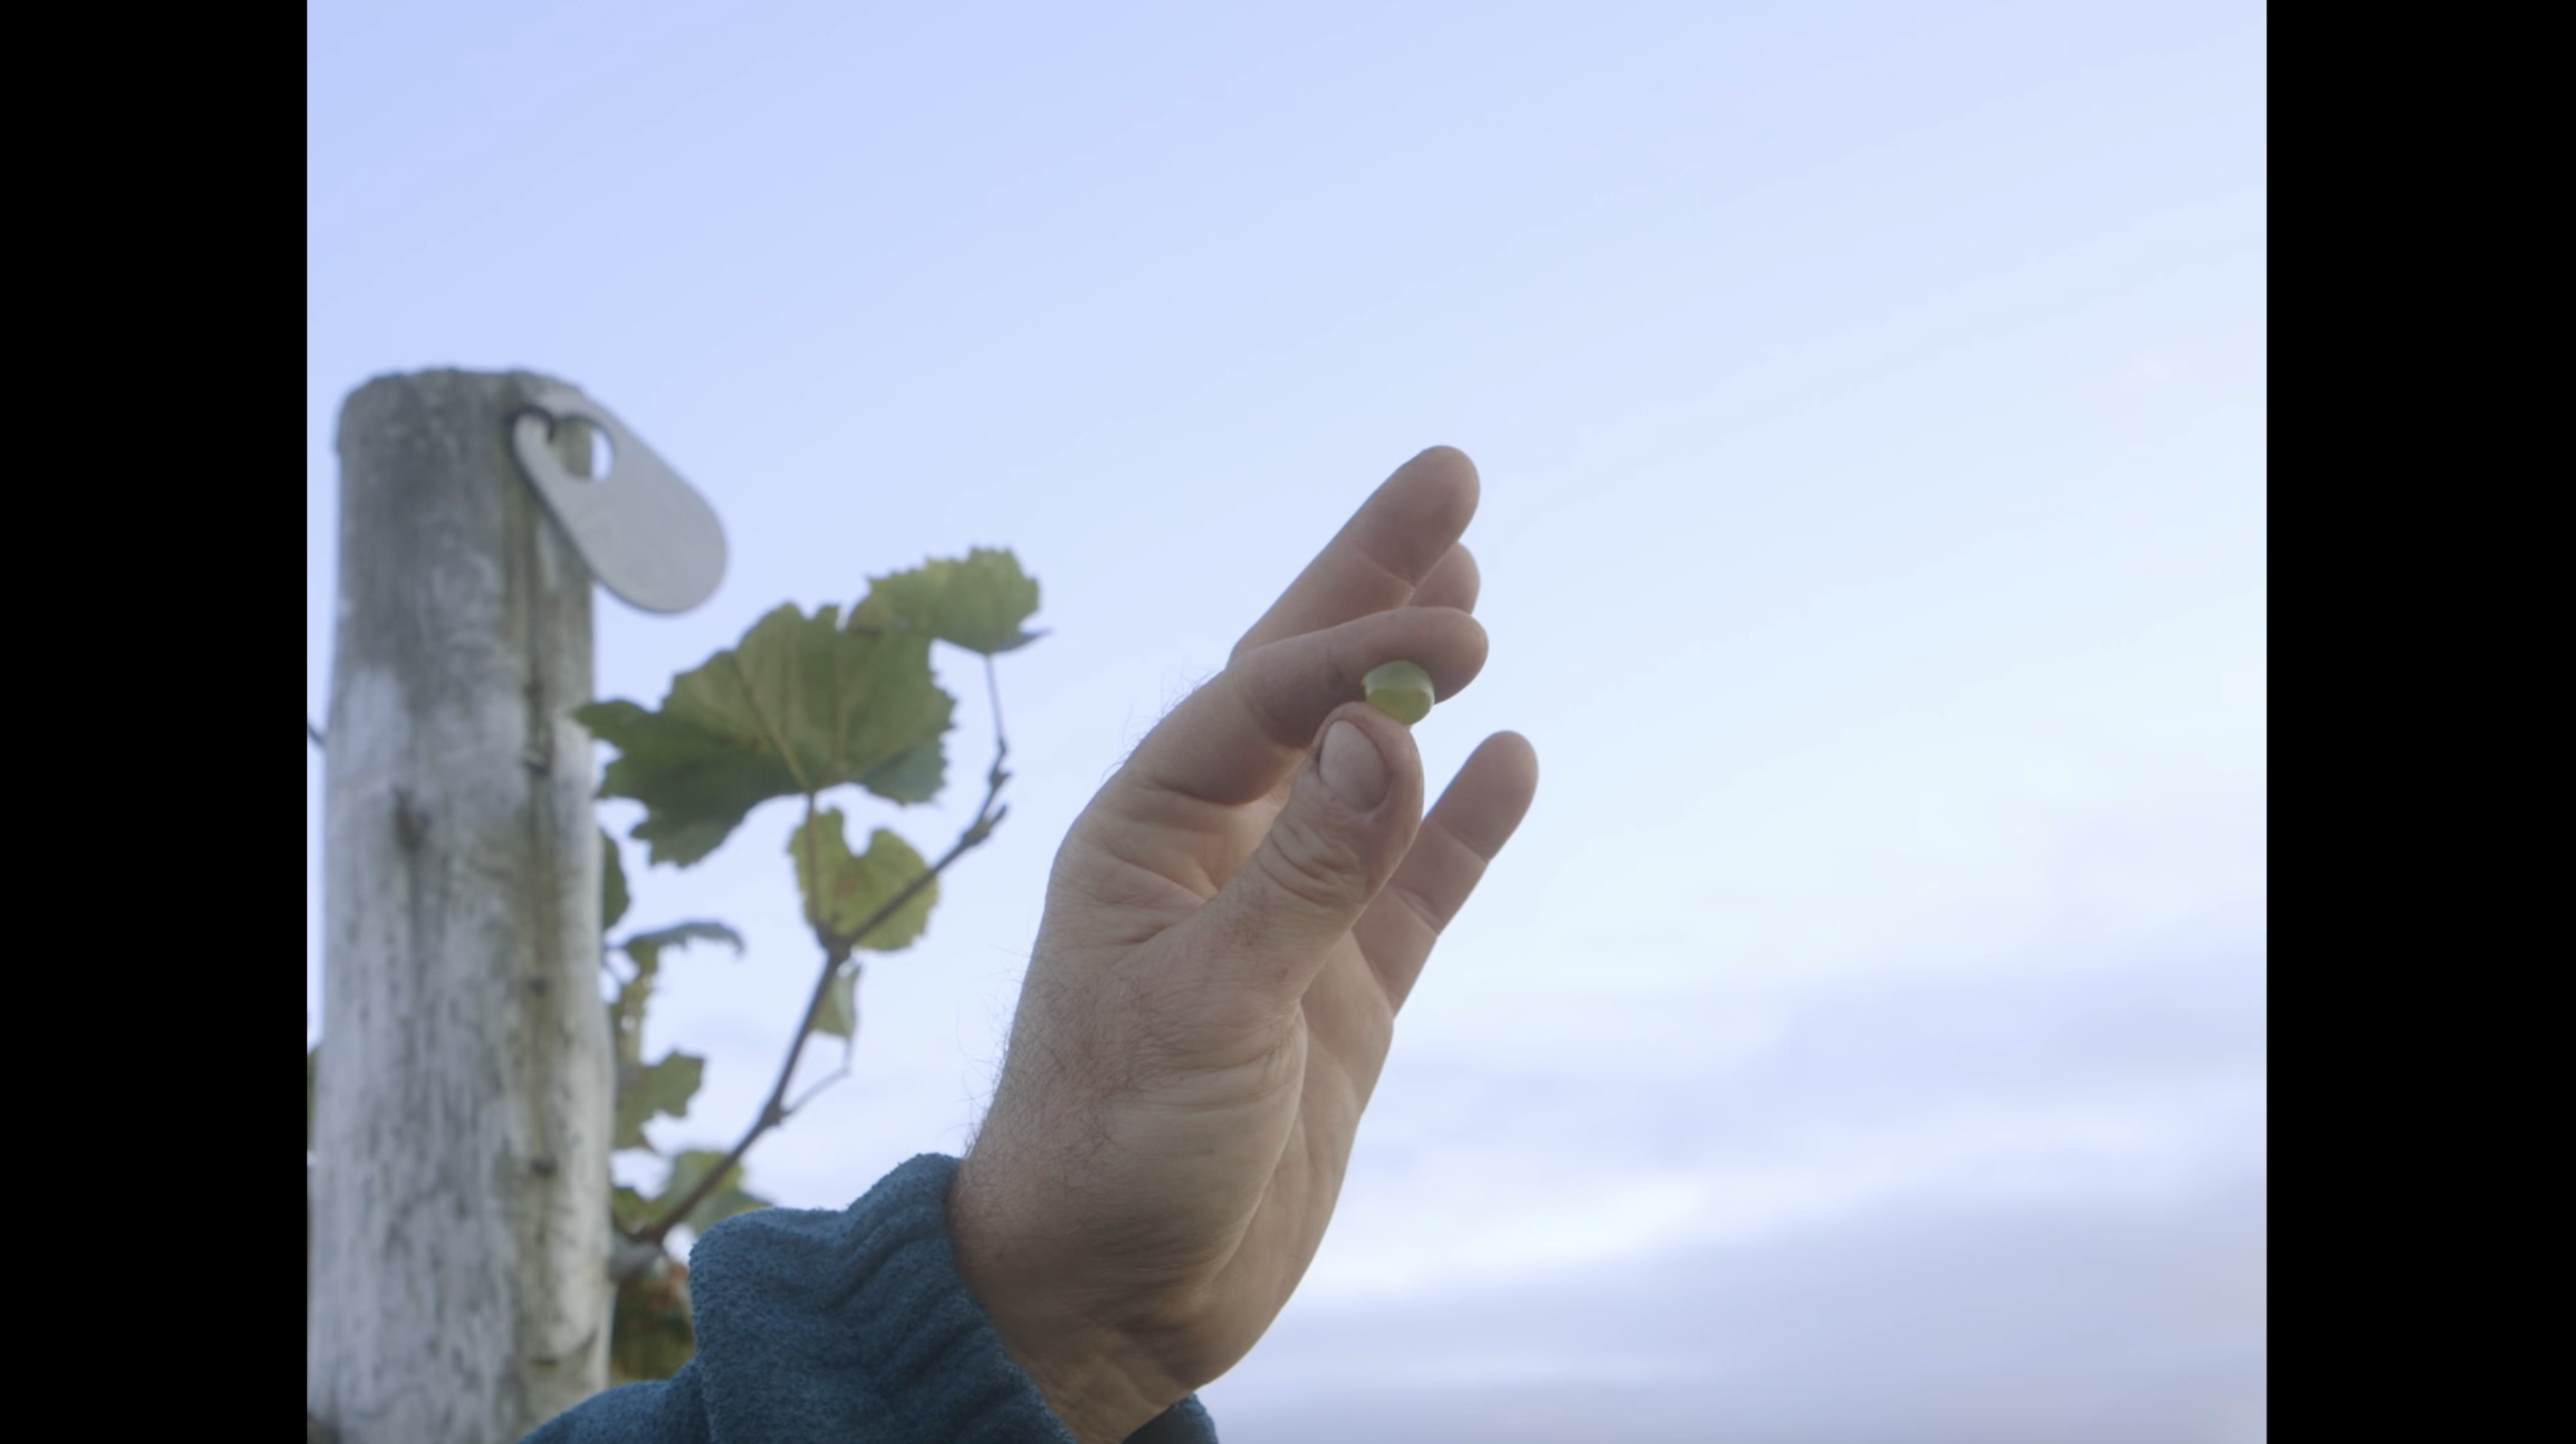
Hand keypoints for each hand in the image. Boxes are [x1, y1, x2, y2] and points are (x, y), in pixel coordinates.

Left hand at [948, 447, 1539, 1441]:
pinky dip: (1457, 827)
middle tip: (1449, 479)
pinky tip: (1507, 757)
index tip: (1458, 625)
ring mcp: (1281, 920)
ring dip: (1412, 682)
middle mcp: (1212, 854)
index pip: (1262, 697)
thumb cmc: (1109, 1150)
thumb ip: (1301, 876)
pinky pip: (1409, 886)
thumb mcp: (1204, 1009)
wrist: (1105, 1300)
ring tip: (1468, 586)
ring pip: (1363, 771)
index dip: (1359, 648)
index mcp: (1146, 834)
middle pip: (1302, 686)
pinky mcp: (1335, 997)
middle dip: (1370, 584)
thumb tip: (1381, 731)